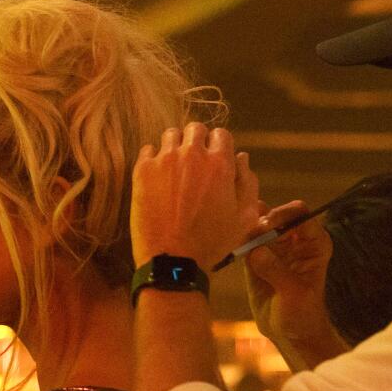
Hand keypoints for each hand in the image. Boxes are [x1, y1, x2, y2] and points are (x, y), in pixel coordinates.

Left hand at [130, 123, 261, 267]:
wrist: (173, 262)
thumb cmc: (212, 244)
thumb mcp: (245, 218)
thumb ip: (248, 182)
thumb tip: (242, 157)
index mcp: (220, 164)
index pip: (221, 134)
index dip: (218, 147)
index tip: (213, 160)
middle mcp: (193, 155)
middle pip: (195, 128)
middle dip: (197, 141)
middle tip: (194, 162)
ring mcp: (165, 160)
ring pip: (170, 135)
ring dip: (175, 146)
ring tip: (175, 167)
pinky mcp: (142, 171)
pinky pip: (148, 149)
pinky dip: (153, 158)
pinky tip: (157, 176)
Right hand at [244, 201, 349, 370]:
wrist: (290, 333)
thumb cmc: (302, 314)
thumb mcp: (294, 294)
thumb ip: (277, 271)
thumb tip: (256, 252)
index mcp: (313, 243)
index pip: (300, 214)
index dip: (283, 215)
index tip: (266, 225)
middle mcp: (294, 240)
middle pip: (276, 216)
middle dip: (261, 221)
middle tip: (250, 234)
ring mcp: (274, 247)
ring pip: (258, 226)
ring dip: (246, 229)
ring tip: (238, 240)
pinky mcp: (256, 257)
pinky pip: (245, 242)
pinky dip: (236, 241)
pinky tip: (231, 244)